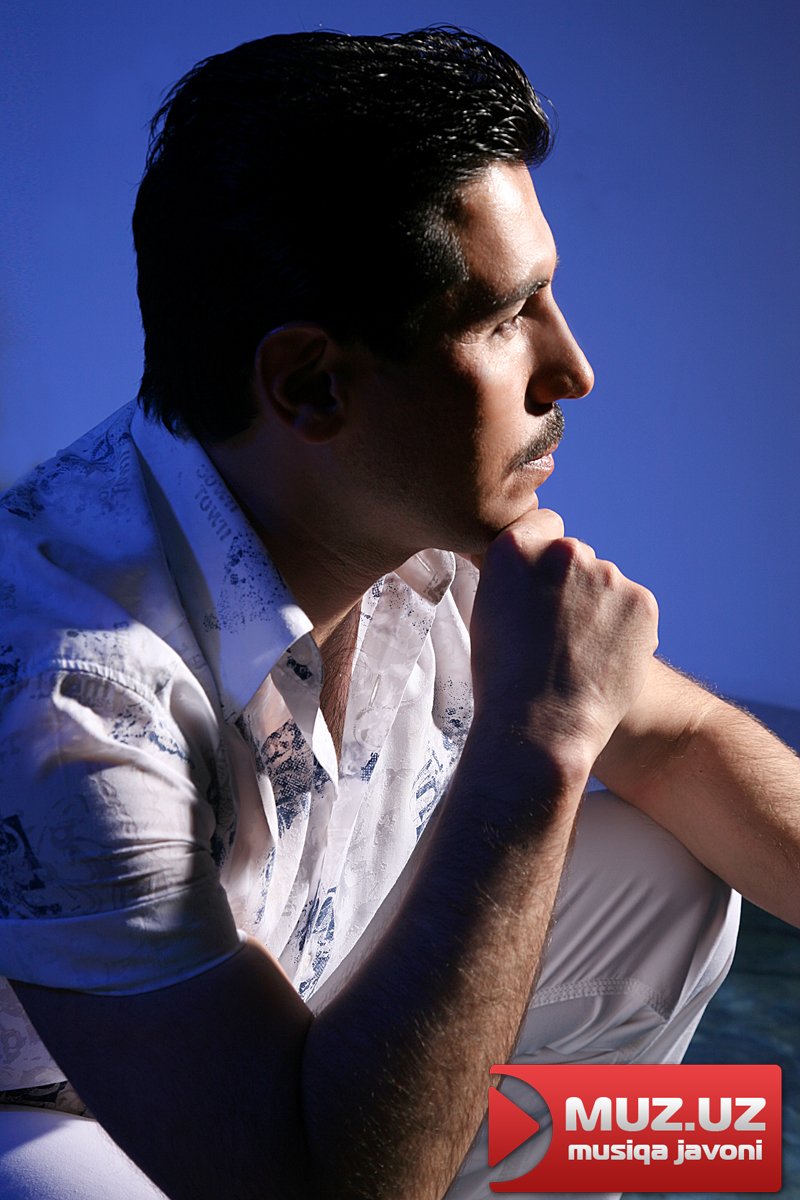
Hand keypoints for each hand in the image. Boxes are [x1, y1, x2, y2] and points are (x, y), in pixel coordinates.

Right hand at [469, 506, 658, 771]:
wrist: (542, 728)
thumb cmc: (503, 679)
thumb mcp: (486, 611)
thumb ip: (513, 575)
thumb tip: (528, 555)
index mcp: (515, 548)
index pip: (543, 524)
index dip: (542, 555)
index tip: (540, 586)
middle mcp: (563, 551)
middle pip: (575, 554)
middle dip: (571, 583)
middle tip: (557, 632)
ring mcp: (607, 574)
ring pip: (605, 582)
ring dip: (598, 607)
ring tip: (579, 655)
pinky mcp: (642, 600)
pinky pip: (633, 605)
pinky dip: (625, 628)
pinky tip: (603, 660)